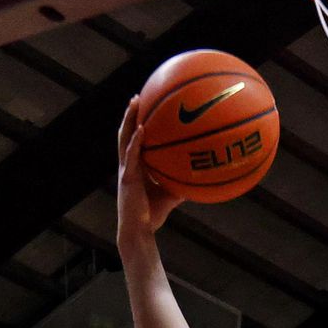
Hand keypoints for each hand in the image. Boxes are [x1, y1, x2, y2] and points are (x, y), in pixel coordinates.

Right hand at [116, 95, 182, 245]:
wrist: (139, 231)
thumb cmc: (153, 216)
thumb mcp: (172, 196)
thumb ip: (183, 184)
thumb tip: (203, 177)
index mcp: (135, 168)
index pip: (133, 142)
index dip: (136, 125)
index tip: (143, 107)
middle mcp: (127, 166)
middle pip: (126, 134)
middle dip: (130, 115)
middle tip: (137, 97)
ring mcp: (125, 171)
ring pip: (124, 139)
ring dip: (129, 120)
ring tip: (135, 102)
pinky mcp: (127, 179)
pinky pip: (131, 156)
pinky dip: (136, 142)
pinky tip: (143, 129)